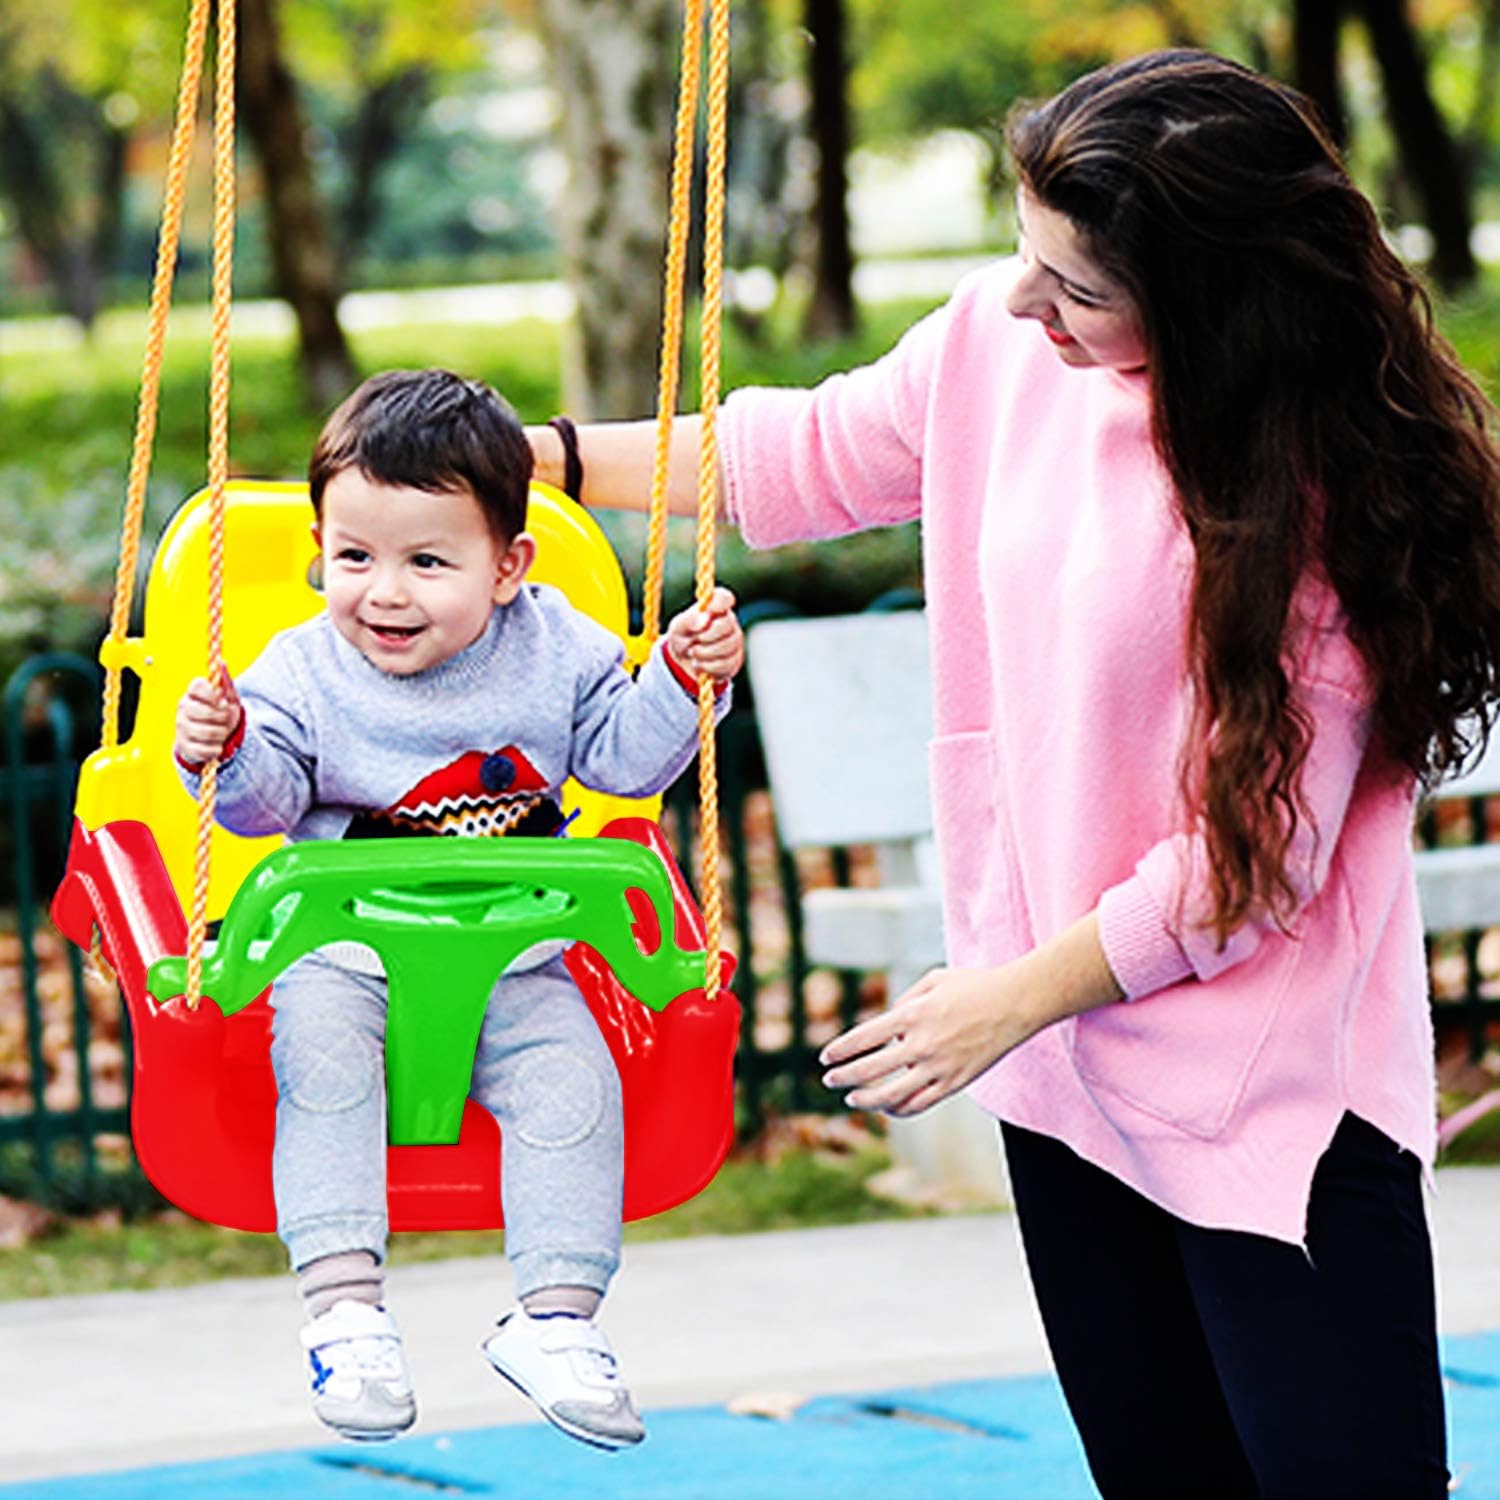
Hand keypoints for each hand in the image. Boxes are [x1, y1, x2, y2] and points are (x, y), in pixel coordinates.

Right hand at [174, 674, 241, 765]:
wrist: (214, 739)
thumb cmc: (221, 714)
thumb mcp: (229, 698)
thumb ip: (226, 682)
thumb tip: (222, 663)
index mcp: (193, 693)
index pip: (198, 686)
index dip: (214, 694)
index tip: (222, 700)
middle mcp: (183, 708)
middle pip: (206, 712)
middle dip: (223, 718)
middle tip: (225, 719)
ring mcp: (181, 727)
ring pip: (208, 732)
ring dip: (222, 734)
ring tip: (221, 732)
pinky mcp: (183, 746)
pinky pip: (206, 749)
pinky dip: (216, 749)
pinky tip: (215, 744)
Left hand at [666, 586, 743, 682]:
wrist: (684, 662)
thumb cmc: (683, 637)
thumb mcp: (679, 627)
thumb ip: (689, 620)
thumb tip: (705, 618)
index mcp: (715, 608)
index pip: (725, 598)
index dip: (719, 603)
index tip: (709, 610)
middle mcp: (729, 622)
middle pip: (728, 624)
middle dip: (708, 635)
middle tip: (695, 640)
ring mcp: (734, 642)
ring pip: (728, 646)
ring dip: (705, 652)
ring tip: (693, 653)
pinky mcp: (734, 661)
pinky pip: (726, 663)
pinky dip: (708, 666)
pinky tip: (699, 664)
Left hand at [820, 964, 1046, 1116]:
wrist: (1015, 1003)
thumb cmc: (973, 986)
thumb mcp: (933, 980)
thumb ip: (905, 1000)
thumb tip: (888, 1025)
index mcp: (912, 1015)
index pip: (864, 1038)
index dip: (840, 1049)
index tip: (825, 1057)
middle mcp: (922, 1044)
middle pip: (870, 1069)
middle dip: (844, 1076)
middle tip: (829, 1080)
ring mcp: (939, 1067)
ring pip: (892, 1094)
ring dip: (867, 1099)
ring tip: (852, 1098)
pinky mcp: (955, 1083)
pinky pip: (920, 1103)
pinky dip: (899, 1109)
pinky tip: (887, 1107)